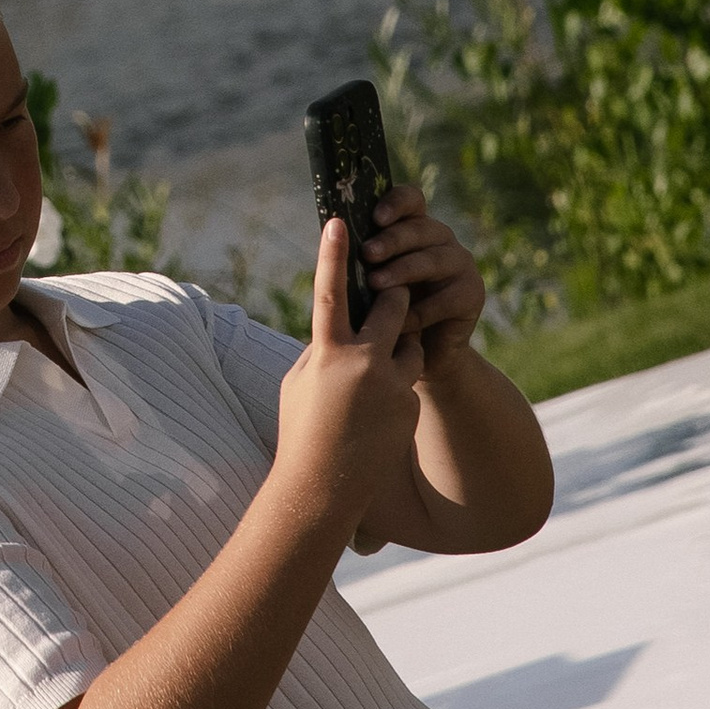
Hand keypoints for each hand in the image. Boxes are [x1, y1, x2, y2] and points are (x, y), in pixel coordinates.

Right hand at [274, 217, 420, 530]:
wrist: (323, 489)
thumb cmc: (300, 432)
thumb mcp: (299, 383)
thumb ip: (322, 349)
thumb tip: (339, 329)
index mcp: (328, 353)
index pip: (330, 292)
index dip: (332, 254)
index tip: (337, 219)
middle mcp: (364, 363)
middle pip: (393, 307)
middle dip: (394, 296)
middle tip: (390, 291)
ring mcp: (391, 386)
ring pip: (410, 345)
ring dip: (398, 347)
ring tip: (371, 377)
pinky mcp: (408, 407)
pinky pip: (407, 382)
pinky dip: (394, 388)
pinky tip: (372, 416)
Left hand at [361, 184, 487, 381]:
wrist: (422, 357)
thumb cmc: (387, 315)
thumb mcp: (371, 283)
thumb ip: (362, 260)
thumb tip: (331, 239)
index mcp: (415, 229)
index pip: (411, 200)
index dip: (395, 203)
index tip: (375, 218)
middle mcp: (442, 240)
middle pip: (420, 228)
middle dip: (391, 240)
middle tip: (367, 254)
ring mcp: (461, 265)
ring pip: (432, 260)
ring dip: (402, 271)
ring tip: (375, 284)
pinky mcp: (472, 294)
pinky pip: (445, 298)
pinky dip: (419, 311)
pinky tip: (398, 324)